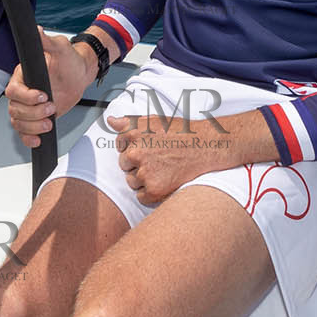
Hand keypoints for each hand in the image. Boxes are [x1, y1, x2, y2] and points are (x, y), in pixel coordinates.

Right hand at [5, 26, 95, 148]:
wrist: (79, 75)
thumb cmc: (69, 61)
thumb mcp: (60, 48)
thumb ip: (47, 42)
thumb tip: (37, 30)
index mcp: (23, 76)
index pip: (13, 91)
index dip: (27, 97)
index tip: (43, 95)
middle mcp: (23, 92)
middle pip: (15, 109)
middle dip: (33, 113)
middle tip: (51, 107)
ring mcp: (28, 106)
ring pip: (18, 122)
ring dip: (33, 127)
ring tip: (49, 122)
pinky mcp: (36, 118)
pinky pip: (24, 132)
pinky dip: (29, 138)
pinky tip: (39, 139)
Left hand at [110, 114, 225, 204]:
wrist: (206, 146)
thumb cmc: (182, 132)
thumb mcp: (153, 120)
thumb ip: (128, 122)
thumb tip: (110, 120)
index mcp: (133, 134)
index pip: (120, 145)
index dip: (134, 147)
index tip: (149, 147)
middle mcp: (135, 153)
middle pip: (124, 165)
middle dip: (137, 164)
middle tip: (157, 159)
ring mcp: (144, 172)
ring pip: (131, 181)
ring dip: (142, 179)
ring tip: (162, 169)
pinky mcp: (154, 189)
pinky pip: (141, 197)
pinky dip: (150, 193)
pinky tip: (163, 181)